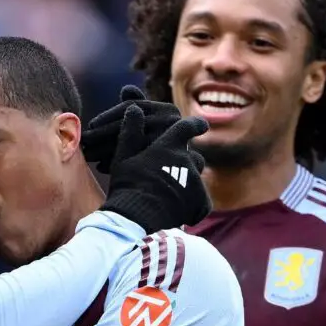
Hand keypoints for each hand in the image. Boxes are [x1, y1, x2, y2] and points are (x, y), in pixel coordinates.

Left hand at [82, 85, 181, 173]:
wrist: (177, 175)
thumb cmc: (160, 143)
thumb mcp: (151, 121)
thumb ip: (138, 104)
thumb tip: (126, 88)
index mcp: (168, 110)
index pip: (133, 107)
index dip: (109, 116)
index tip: (90, 125)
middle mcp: (173, 123)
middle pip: (129, 125)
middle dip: (103, 134)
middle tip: (84, 142)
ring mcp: (170, 141)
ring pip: (130, 143)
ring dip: (105, 149)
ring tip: (88, 155)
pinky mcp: (165, 161)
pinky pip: (134, 160)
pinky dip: (116, 163)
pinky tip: (101, 167)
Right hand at [101, 104, 210, 232]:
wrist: (135, 217)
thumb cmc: (127, 184)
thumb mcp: (124, 156)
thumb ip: (131, 132)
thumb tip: (135, 108)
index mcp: (170, 146)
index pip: (187, 128)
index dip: (195, 125)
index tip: (202, 124)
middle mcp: (188, 161)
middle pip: (193, 158)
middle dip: (186, 164)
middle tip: (175, 174)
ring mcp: (196, 182)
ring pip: (196, 179)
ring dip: (188, 184)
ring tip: (173, 195)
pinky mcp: (200, 203)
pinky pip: (201, 203)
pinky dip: (193, 206)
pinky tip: (181, 212)